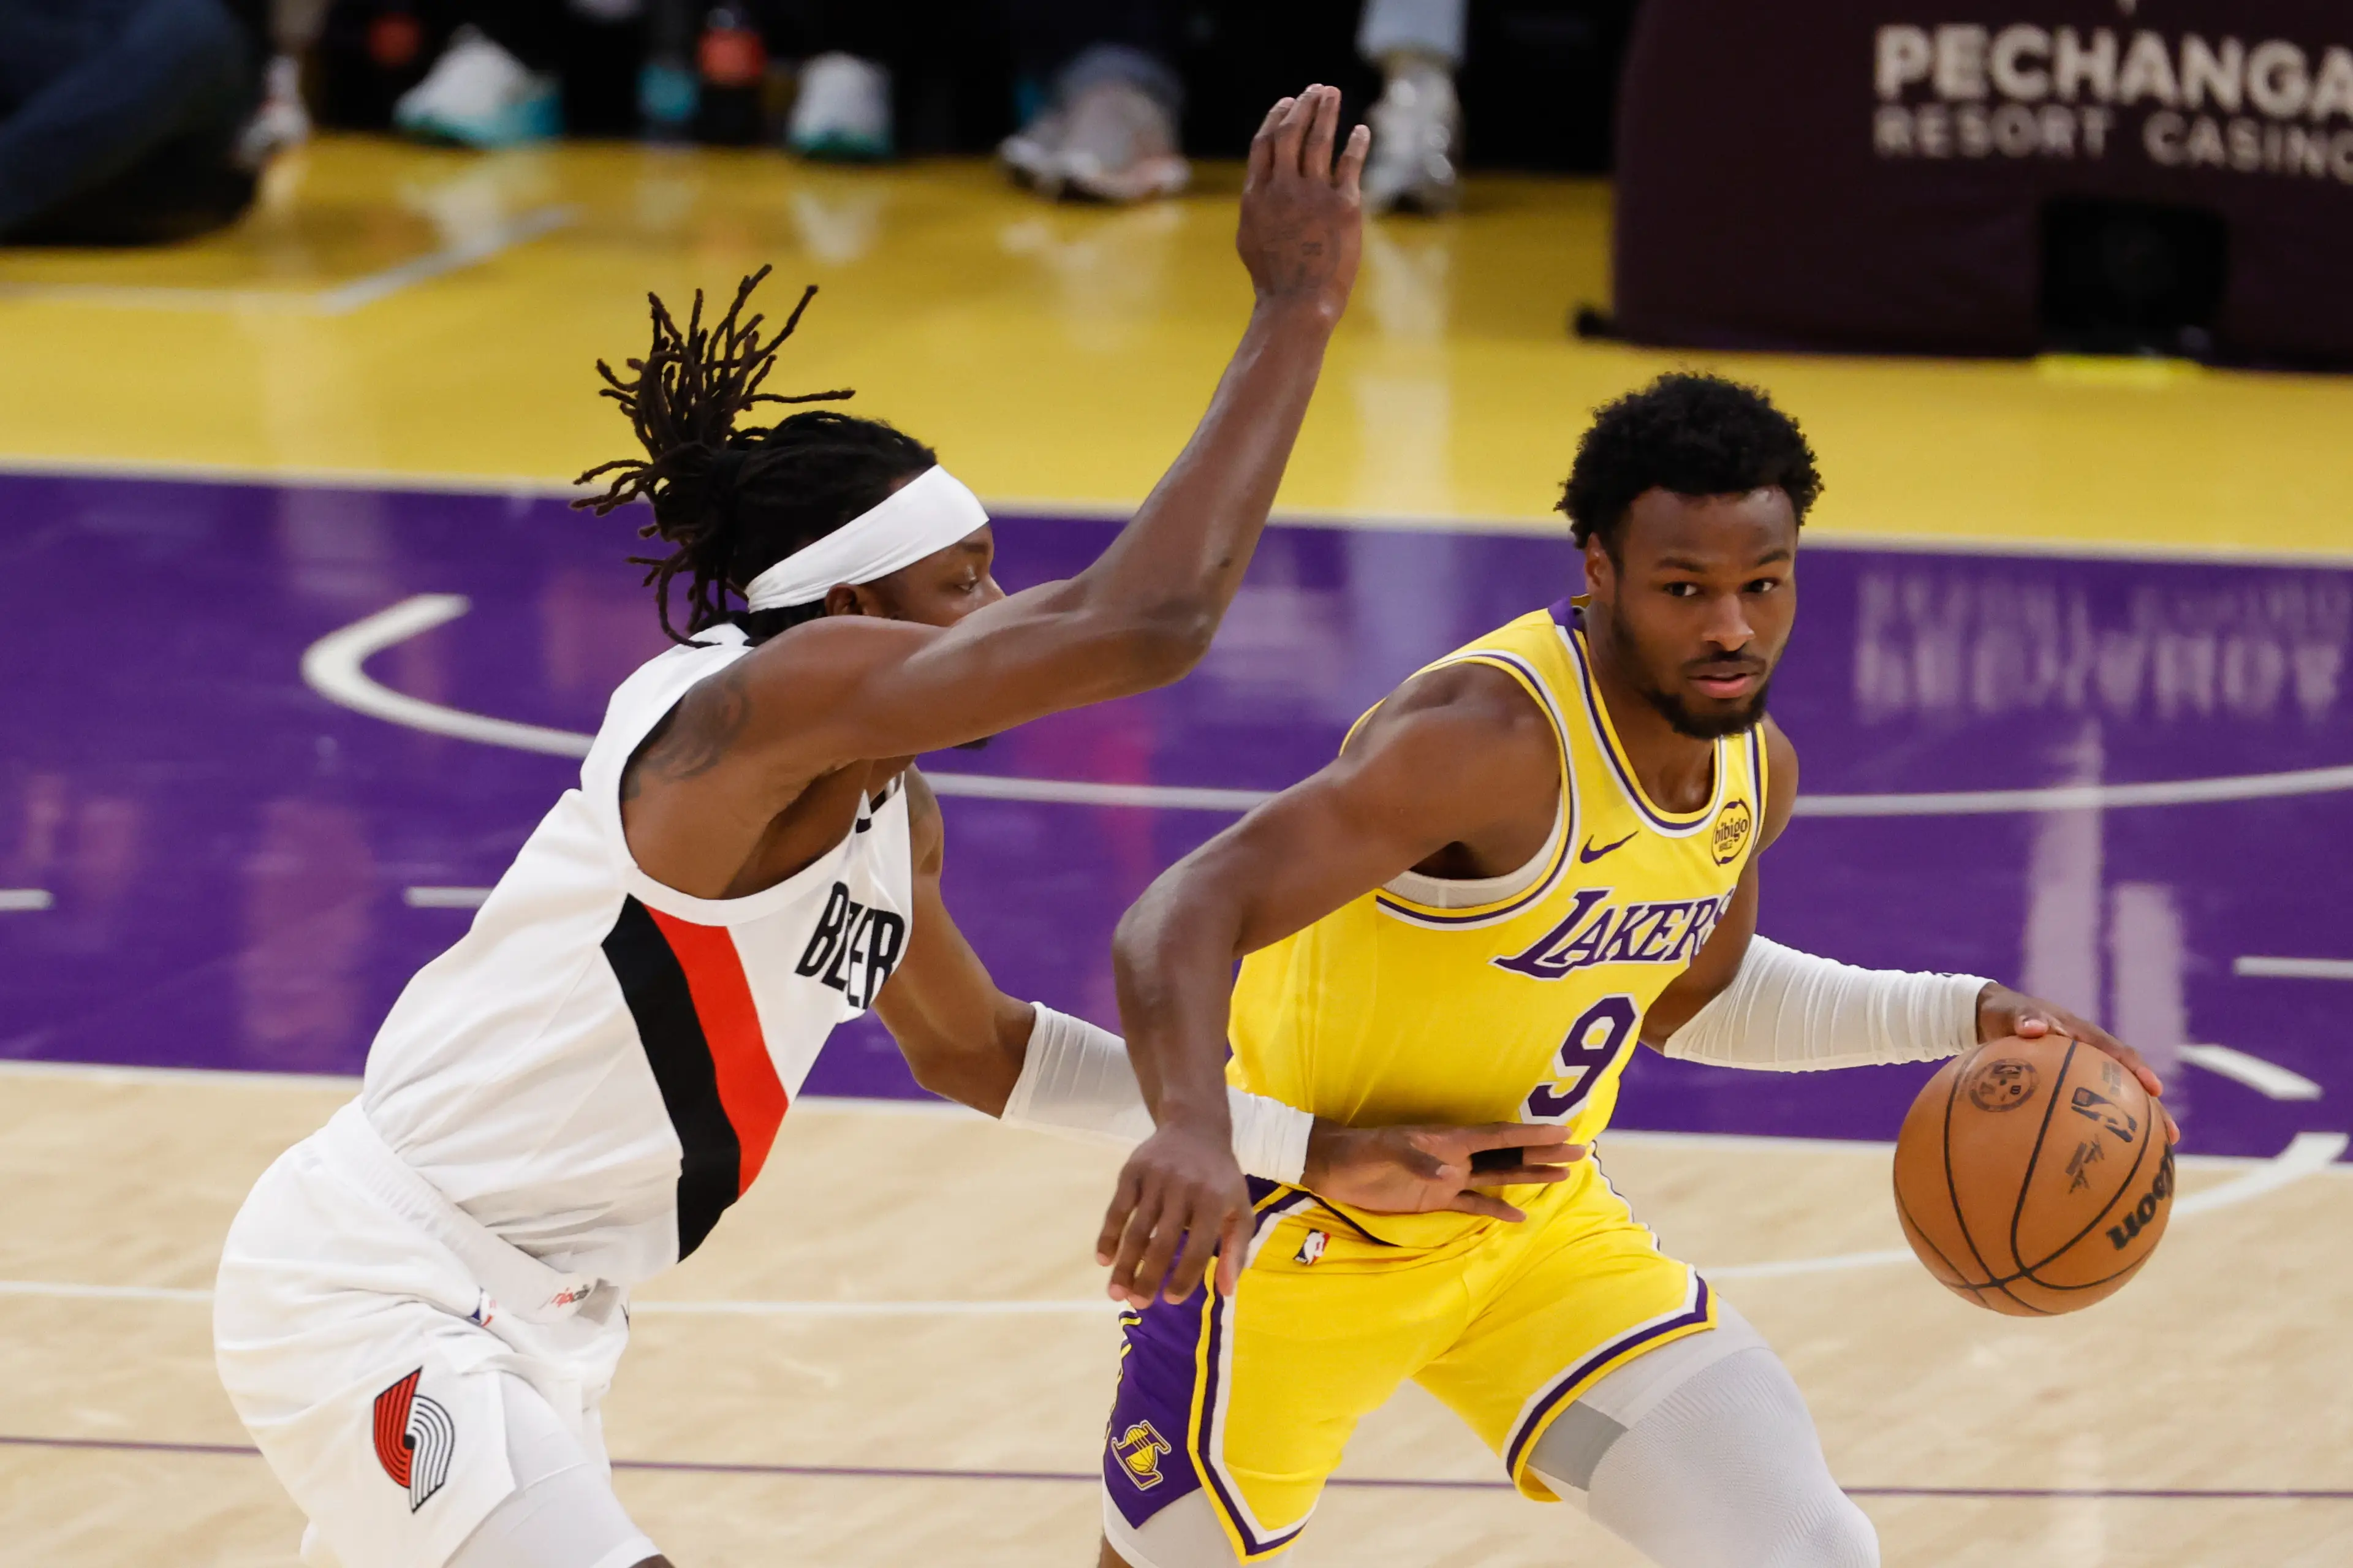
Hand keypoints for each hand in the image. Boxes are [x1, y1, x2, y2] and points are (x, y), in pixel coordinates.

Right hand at [1096, 1120, 1254, 1307]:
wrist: (1195, 1128)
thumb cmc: (1220, 1177)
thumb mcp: (1238, 1208)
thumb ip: (1236, 1250)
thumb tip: (1227, 1292)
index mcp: (1214, 1201)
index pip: (1199, 1248)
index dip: (1185, 1276)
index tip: (1171, 1300)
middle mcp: (1184, 1189)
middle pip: (1163, 1242)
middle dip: (1148, 1277)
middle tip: (1138, 1305)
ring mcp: (1156, 1179)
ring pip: (1137, 1229)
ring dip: (1125, 1264)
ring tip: (1116, 1293)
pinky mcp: (1133, 1171)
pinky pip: (1118, 1208)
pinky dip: (1108, 1235)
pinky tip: (1104, 1260)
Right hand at [1236, 85, 1369, 318]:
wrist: (1299, 303)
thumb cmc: (1274, 279)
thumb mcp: (1250, 238)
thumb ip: (1255, 206)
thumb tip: (1258, 188)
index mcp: (1257, 195)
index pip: (1265, 143)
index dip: (1276, 117)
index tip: (1287, 102)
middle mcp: (1282, 189)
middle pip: (1290, 132)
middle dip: (1302, 105)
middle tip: (1315, 90)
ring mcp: (1313, 195)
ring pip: (1319, 139)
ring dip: (1326, 111)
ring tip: (1332, 93)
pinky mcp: (1343, 205)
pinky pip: (1350, 163)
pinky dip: (1356, 143)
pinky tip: (1361, 131)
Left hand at [1304, 1121, 1585, 1222]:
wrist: (1334, 1167)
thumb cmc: (1359, 1153)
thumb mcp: (1385, 1152)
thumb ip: (1417, 1161)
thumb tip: (1450, 1173)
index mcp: (1448, 1139)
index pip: (1498, 1137)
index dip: (1529, 1135)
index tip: (1562, 1131)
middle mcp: (1456, 1157)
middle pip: (1508, 1155)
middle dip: (1542, 1152)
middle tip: (1580, 1151)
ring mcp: (1448, 1179)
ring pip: (1498, 1177)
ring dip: (1528, 1175)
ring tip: (1563, 1174)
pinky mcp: (1436, 1200)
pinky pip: (1473, 1205)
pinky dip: (1496, 1209)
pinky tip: (1519, 1215)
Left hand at [1976, 983, 2178, 1142]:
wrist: (1996, 1017)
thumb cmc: (2006, 1014)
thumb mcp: (2012, 1013)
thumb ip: (2024, 1019)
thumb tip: (2033, 1028)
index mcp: (2085, 1035)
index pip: (2118, 1053)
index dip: (2138, 1069)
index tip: (2154, 1089)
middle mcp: (2092, 1054)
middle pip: (2129, 1084)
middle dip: (2152, 1108)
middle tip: (2171, 1135)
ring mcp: (2084, 1072)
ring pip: (2116, 1100)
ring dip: (2135, 1124)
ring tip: (2154, 1154)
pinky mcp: (2070, 1086)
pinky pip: (2086, 1109)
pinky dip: (2096, 1128)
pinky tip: (2103, 1156)